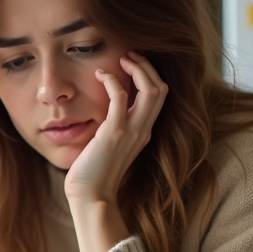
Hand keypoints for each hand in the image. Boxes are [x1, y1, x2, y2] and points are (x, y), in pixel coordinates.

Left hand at [64, 52, 167, 206]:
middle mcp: (143, 130)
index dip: (150, 75)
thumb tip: (108, 110)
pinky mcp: (113, 133)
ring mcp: (131, 131)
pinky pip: (119, 98)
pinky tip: (100, 75)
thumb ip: (116, 127)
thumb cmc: (95, 172)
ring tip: (121, 59)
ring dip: (137, 68)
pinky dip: (112, 81)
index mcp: (144, 132)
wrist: (91, 196)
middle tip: (128, 55)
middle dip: (147, 66)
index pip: (160, 96)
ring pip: (151, 89)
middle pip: (161, 88)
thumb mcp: (112, 145)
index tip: (132, 64)